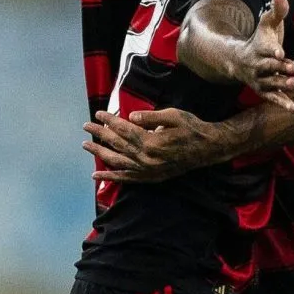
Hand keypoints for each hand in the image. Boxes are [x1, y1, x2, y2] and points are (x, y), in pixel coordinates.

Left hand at [85, 108, 238, 180]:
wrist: (208, 149)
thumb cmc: (192, 128)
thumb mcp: (173, 115)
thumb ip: (150, 117)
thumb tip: (129, 117)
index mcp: (151, 142)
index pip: (123, 130)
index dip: (109, 121)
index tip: (98, 114)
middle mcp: (146, 158)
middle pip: (117, 145)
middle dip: (100, 135)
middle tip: (86, 126)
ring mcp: (147, 170)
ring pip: (117, 162)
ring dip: (100, 153)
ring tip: (86, 146)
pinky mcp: (150, 177)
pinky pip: (126, 178)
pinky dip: (111, 177)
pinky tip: (97, 175)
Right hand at [236, 0, 293, 108]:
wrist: (241, 60)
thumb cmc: (260, 40)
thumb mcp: (268, 24)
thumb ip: (277, 11)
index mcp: (259, 48)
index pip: (265, 49)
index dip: (272, 50)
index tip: (279, 52)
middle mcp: (258, 65)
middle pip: (268, 67)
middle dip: (279, 67)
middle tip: (292, 67)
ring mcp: (260, 79)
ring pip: (270, 83)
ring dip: (281, 84)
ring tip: (293, 83)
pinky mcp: (263, 90)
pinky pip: (271, 98)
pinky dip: (280, 102)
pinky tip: (292, 108)